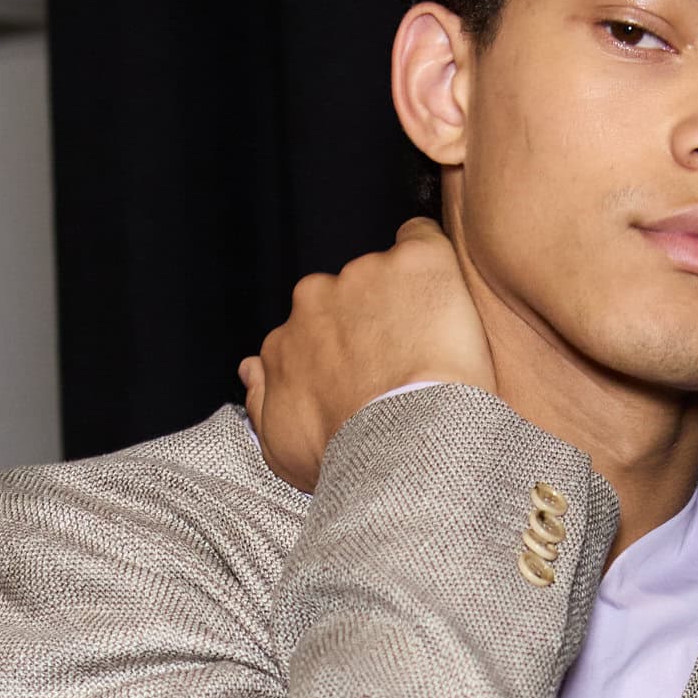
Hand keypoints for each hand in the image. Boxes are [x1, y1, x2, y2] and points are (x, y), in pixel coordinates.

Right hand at [240, 217, 494, 491]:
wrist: (405, 442)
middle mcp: (315, 301)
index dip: (339, 353)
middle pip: (342, 299)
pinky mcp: (416, 262)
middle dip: (368, 321)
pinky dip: (432, 258)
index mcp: (286, 343)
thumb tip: (250, 370)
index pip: (308, 335)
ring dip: (402, 300)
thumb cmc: (350, 456)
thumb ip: (261, 405)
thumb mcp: (284, 450)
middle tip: (401, 361)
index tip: (365, 375)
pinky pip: (423, 240)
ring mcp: (366, 275)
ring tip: (432, 342)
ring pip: (382, 274)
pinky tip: (446, 288)